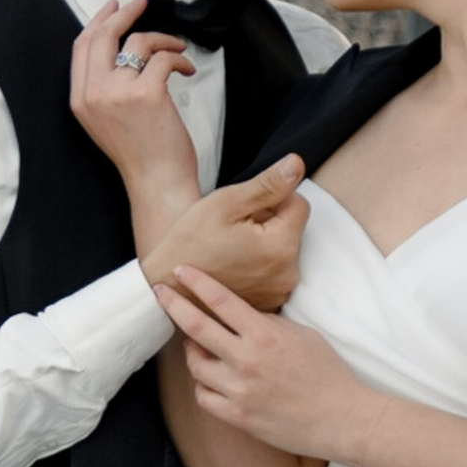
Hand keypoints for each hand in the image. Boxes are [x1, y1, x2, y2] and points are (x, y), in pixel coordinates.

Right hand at [70, 0, 197, 216]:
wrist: (156, 183)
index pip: (81, 47)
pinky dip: (179, 59)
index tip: (114, 7)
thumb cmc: (140, 154)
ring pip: (138, 41)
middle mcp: (93, 93)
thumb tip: (123, 49)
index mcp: (80, 99)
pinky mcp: (146, 93)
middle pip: (103, 35)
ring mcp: (118, 92)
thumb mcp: (106, 119)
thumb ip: (105, 87)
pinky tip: (187, 69)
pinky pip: (163, 58)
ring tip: (178, 50)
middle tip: (142, 2)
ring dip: (164, 39)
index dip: (98, 21)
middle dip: (124, 12)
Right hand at [141, 161, 306, 311]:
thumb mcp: (227, 203)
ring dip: (265, 242)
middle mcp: (288, 275)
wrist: (167, 281)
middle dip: (270, 221)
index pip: (299, 204)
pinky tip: (235, 265)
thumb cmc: (192, 240)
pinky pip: (275, 271)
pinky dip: (261, 264)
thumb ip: (268, 184)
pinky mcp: (271, 302)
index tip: (245, 210)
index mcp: (281, 247)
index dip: (272, 199)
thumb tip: (297, 163)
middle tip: (234, 229)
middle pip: (292, 228)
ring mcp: (279, 292)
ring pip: (284, 249)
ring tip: (232, 248)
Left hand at [157, 260, 366, 457]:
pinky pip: (204, 397)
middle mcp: (247, 360)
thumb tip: (243, 315)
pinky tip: (211, 380)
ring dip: (193, 353)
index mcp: (265, 335)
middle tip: (160, 293)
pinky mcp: (238, 416)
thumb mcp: (302, 335)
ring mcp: (240, 390)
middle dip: (173, 305)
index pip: (221, 301)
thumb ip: (268, 324)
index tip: (180, 270)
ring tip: (197, 347)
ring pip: (196, 366)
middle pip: (196, 328)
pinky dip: (204, 386)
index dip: (196, 283)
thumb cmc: (327, 373)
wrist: (342, 418)